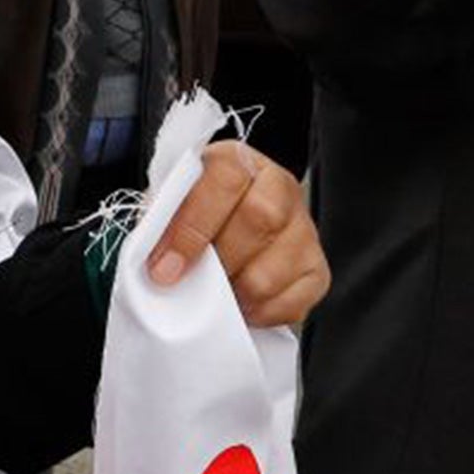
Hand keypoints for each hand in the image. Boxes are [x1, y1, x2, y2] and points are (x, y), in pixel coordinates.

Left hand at [148, 141, 329, 328]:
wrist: (228, 223)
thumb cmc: (196, 212)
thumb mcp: (172, 202)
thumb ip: (163, 219)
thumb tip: (156, 256)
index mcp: (237, 161)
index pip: (225, 180)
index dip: (192, 227)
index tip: (165, 267)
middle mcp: (278, 187)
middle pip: (260, 219)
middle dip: (218, 261)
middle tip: (189, 286)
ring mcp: (303, 228)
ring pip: (274, 268)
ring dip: (237, 292)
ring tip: (215, 297)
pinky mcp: (317, 268)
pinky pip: (296, 300)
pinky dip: (262, 312)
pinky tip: (242, 306)